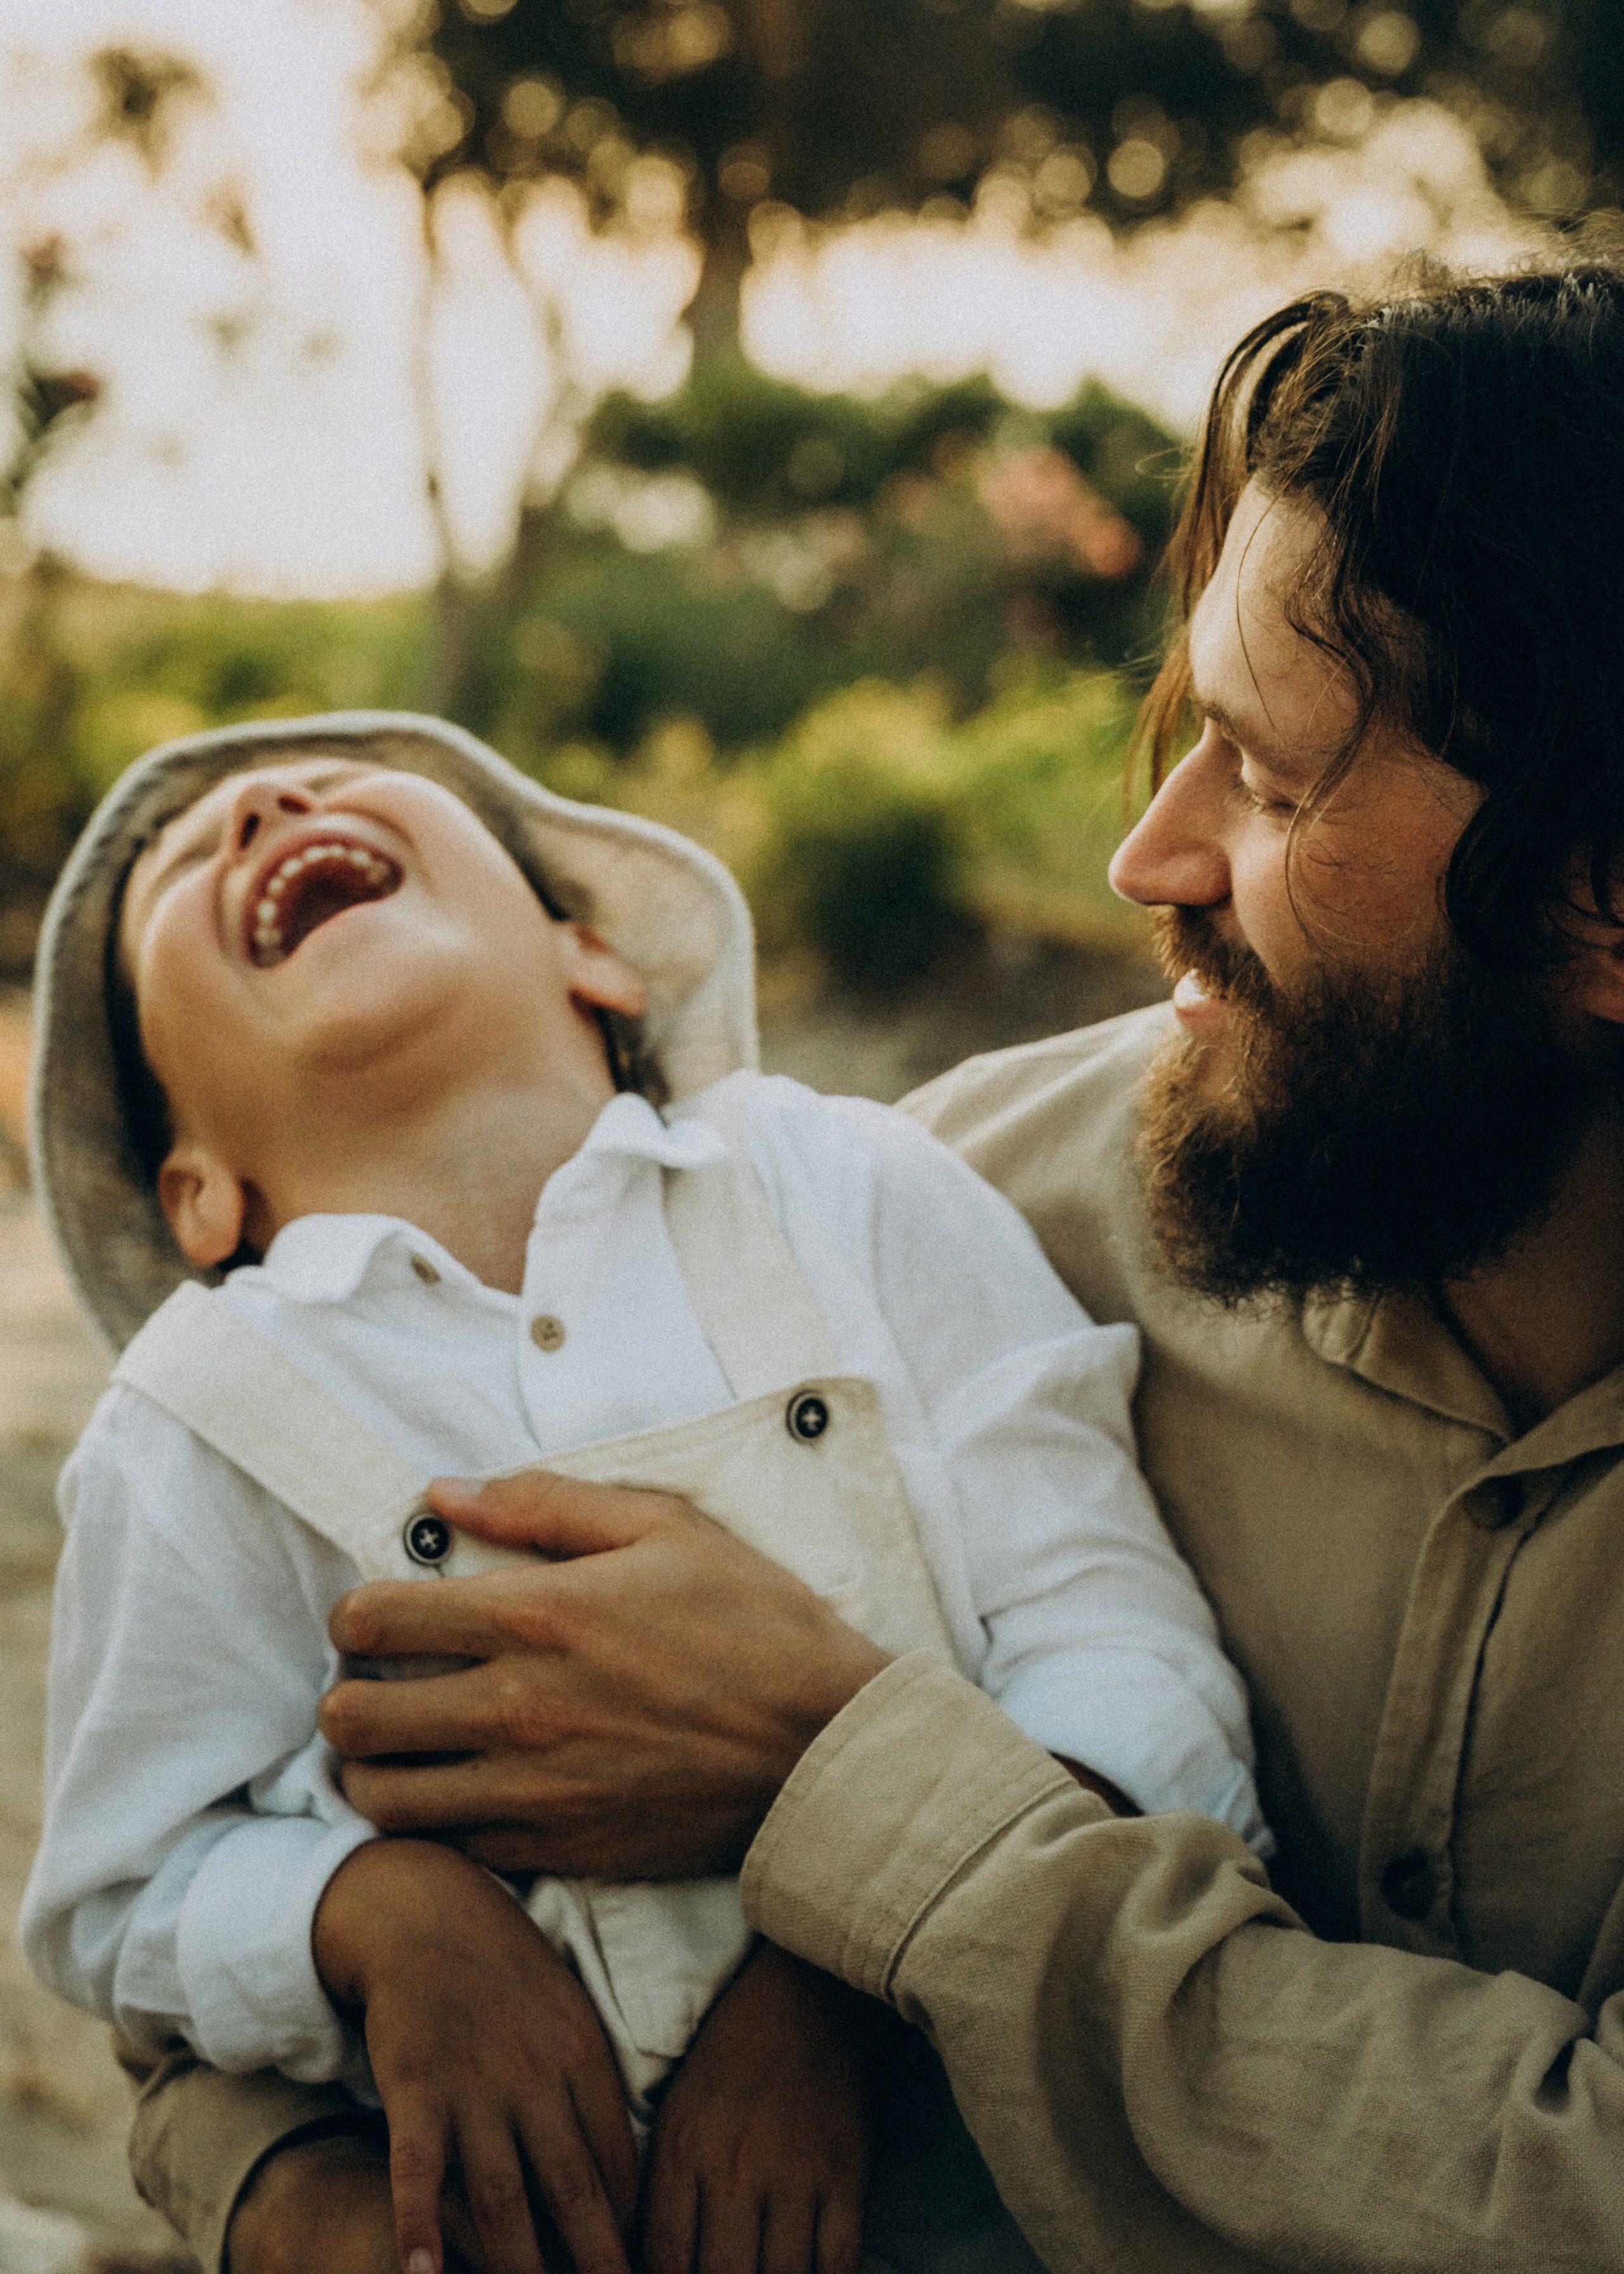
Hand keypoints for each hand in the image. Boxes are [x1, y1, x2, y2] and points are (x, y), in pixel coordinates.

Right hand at [312, 1838, 637, 2273]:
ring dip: (520, 2268)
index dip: (633, 2232)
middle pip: (574, 2193)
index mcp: (585, 2060)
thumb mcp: (572, 2018)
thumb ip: (597, 2094)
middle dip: (598, 2265)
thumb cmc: (507, 1974)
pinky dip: (417, 2226)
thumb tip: (629, 2179)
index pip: (620, 2166)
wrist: (428, 1913)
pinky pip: (417, 2169)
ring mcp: (474, 2085)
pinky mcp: (415, 2087)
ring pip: (502, 2197)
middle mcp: (536, 2077)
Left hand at [319, 1473, 889, 1877]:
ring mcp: (532, 1789)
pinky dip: (433, 1825)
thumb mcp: (667, 1530)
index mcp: (537, 1617)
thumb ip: (547, 1505)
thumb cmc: (756, 1625)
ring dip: (373, 1771)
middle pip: (355, 1720)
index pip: (376, 1620)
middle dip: (345, 1698)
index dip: (352, 1614)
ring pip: (383, 1798)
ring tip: (400, 1749)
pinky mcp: (558, 1848)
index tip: (371, 1616)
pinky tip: (461, 1794)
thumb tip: (446, 1493)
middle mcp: (517, 1708)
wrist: (827, 1751)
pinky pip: (448, 1848)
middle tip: (372, 1686)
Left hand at [642, 1944, 880, 2273]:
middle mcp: (736, 2168)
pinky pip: (838, 2261)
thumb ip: (662, 2194)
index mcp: (684, 2152)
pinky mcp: (846, 2173)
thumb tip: (652, 2266)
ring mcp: (796, 2174)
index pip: (665, 2263)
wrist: (800, 1994)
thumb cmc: (728, 2061)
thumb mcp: (675, 2115)